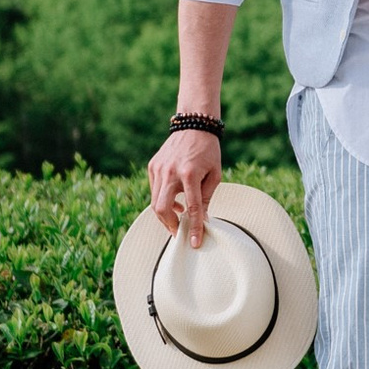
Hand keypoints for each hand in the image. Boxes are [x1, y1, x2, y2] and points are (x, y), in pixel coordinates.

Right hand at [147, 128, 223, 247]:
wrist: (194, 125)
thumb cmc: (208, 151)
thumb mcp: (215, 174)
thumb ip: (206, 198)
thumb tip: (202, 219)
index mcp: (189, 174)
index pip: (192, 208)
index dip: (194, 228)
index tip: (195, 243)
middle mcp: (171, 172)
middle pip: (162, 209)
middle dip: (170, 225)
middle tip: (179, 232)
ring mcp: (159, 169)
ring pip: (155, 202)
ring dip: (166, 214)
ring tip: (178, 217)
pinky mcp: (153, 166)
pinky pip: (155, 190)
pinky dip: (163, 199)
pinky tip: (175, 200)